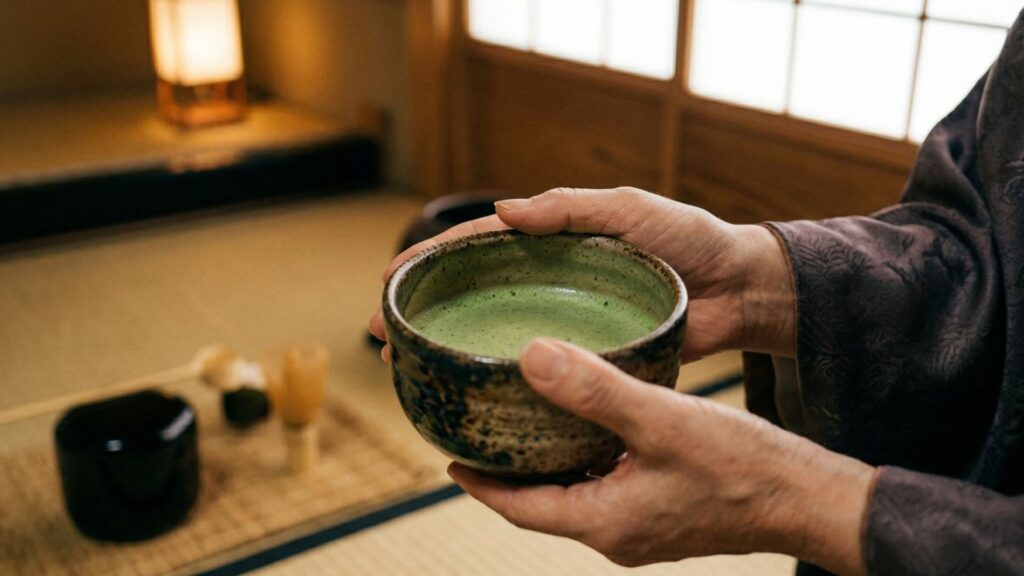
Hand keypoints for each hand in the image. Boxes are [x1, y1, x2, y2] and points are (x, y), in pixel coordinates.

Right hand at [369, 187, 794, 359]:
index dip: (431, 260)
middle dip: (427, 309)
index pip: (480, 247)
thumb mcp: (633, 210)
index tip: (390, 279)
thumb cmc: (694, 240)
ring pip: (500, 335)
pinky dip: (506, 382)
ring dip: (454, 349)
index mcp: (556, 242)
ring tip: (410, 368)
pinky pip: (542, 371)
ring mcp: (570, 323)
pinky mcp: (593, 359)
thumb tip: (503, 212)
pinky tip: (476, 400)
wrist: (743, 291)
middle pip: (475, 294)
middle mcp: (553, 283)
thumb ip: (574, 207)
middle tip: (383, 333)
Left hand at [450, 338, 874, 574]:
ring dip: (550, 462)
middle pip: (543, 501)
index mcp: (605, 521)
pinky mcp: (665, 512)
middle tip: (483, 431)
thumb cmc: (743, 467)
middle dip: (509, 470)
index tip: (449, 456)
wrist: (809, 500)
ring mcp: (643, 525)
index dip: (481, 483)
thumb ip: (596, 391)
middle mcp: (617, 532)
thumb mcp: (662, 420)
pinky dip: (589, 457)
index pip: (520, 507)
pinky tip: (594, 424)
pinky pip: (609, 486)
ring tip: (527, 421)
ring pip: (577, 492)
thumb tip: (531, 358)